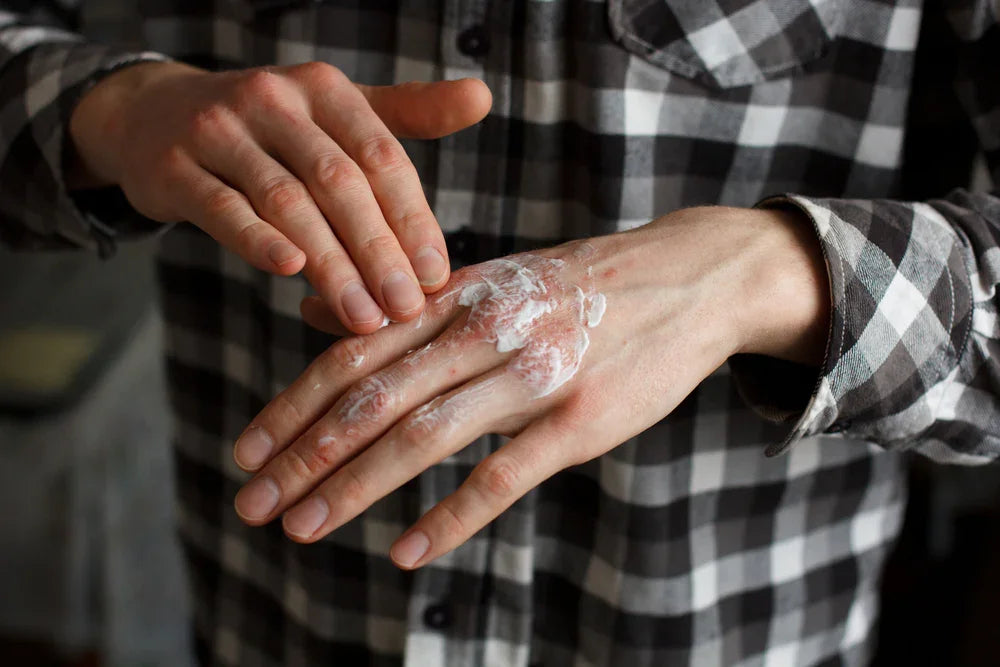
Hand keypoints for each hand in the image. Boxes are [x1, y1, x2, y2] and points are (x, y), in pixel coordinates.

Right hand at [69, 61, 491, 330]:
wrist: (155, 116)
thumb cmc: (270, 128)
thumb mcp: (337, 111)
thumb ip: (408, 112)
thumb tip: (484, 97)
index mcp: (325, 90)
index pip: (381, 157)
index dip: (412, 218)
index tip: (436, 275)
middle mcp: (274, 99)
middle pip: (339, 182)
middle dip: (378, 251)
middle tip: (406, 308)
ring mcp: (219, 130)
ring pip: (286, 202)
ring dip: (330, 263)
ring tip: (362, 316)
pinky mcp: (174, 167)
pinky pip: (222, 208)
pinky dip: (256, 240)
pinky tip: (289, 273)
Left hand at [231, 206, 829, 567]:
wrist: (686, 277)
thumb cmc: (578, 286)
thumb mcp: (490, 278)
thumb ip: (406, 305)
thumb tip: (313, 316)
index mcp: (456, 295)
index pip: (354, 353)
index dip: (293, 405)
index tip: (245, 451)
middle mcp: (483, 329)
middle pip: (373, 398)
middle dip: (304, 455)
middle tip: (251, 504)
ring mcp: (533, 373)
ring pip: (424, 435)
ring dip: (354, 486)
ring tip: (303, 528)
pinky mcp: (580, 419)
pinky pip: (503, 475)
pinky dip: (449, 516)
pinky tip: (404, 552)